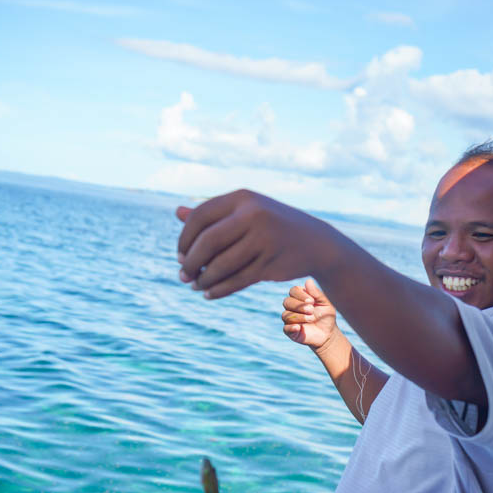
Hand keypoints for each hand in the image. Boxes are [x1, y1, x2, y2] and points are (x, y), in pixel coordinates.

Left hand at [176, 190, 332, 298]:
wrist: (315, 242)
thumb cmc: (271, 225)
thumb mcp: (244, 213)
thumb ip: (212, 214)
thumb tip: (177, 213)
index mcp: (243, 198)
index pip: (200, 217)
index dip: (184, 238)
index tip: (179, 255)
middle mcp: (254, 215)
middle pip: (208, 241)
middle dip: (190, 262)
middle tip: (182, 275)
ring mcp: (264, 239)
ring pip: (222, 264)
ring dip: (204, 279)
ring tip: (195, 286)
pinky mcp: (271, 263)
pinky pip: (237, 280)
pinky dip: (220, 290)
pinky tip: (209, 294)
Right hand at [282, 278, 337, 350]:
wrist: (328, 333)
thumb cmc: (326, 316)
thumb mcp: (325, 303)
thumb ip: (317, 293)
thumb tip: (308, 281)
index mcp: (300, 298)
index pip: (293, 291)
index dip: (300, 295)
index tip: (312, 301)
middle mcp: (292, 307)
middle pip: (286, 302)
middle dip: (299, 306)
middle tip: (311, 310)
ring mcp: (290, 319)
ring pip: (286, 315)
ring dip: (299, 316)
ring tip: (311, 319)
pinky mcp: (290, 331)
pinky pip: (285, 328)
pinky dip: (291, 327)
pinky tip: (299, 327)